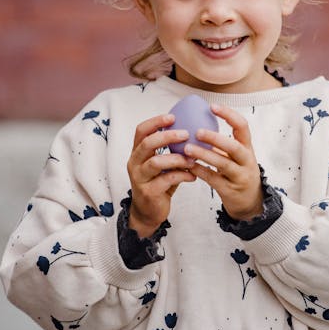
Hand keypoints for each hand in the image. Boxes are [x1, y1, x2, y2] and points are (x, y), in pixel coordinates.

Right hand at [127, 113, 196, 237]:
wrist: (148, 212)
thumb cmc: (158, 184)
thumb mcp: (162, 165)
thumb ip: (171, 151)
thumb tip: (194, 133)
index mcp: (137, 153)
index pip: (141, 131)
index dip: (156, 122)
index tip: (173, 116)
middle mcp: (134, 163)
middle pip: (147, 143)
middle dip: (167, 136)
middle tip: (186, 134)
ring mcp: (139, 178)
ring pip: (156, 162)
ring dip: (177, 158)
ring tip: (192, 158)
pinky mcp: (148, 192)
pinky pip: (167, 179)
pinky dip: (182, 175)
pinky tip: (193, 175)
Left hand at [185, 104, 263, 221]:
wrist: (251, 201)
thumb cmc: (238, 172)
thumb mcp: (236, 156)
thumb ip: (222, 143)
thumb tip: (198, 122)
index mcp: (247, 147)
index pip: (242, 126)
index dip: (229, 115)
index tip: (212, 107)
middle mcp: (246, 160)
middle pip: (234, 146)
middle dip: (216, 138)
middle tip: (197, 131)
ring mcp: (239, 176)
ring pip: (223, 163)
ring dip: (204, 154)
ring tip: (187, 148)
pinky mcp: (230, 190)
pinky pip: (214, 179)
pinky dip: (200, 171)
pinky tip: (188, 165)